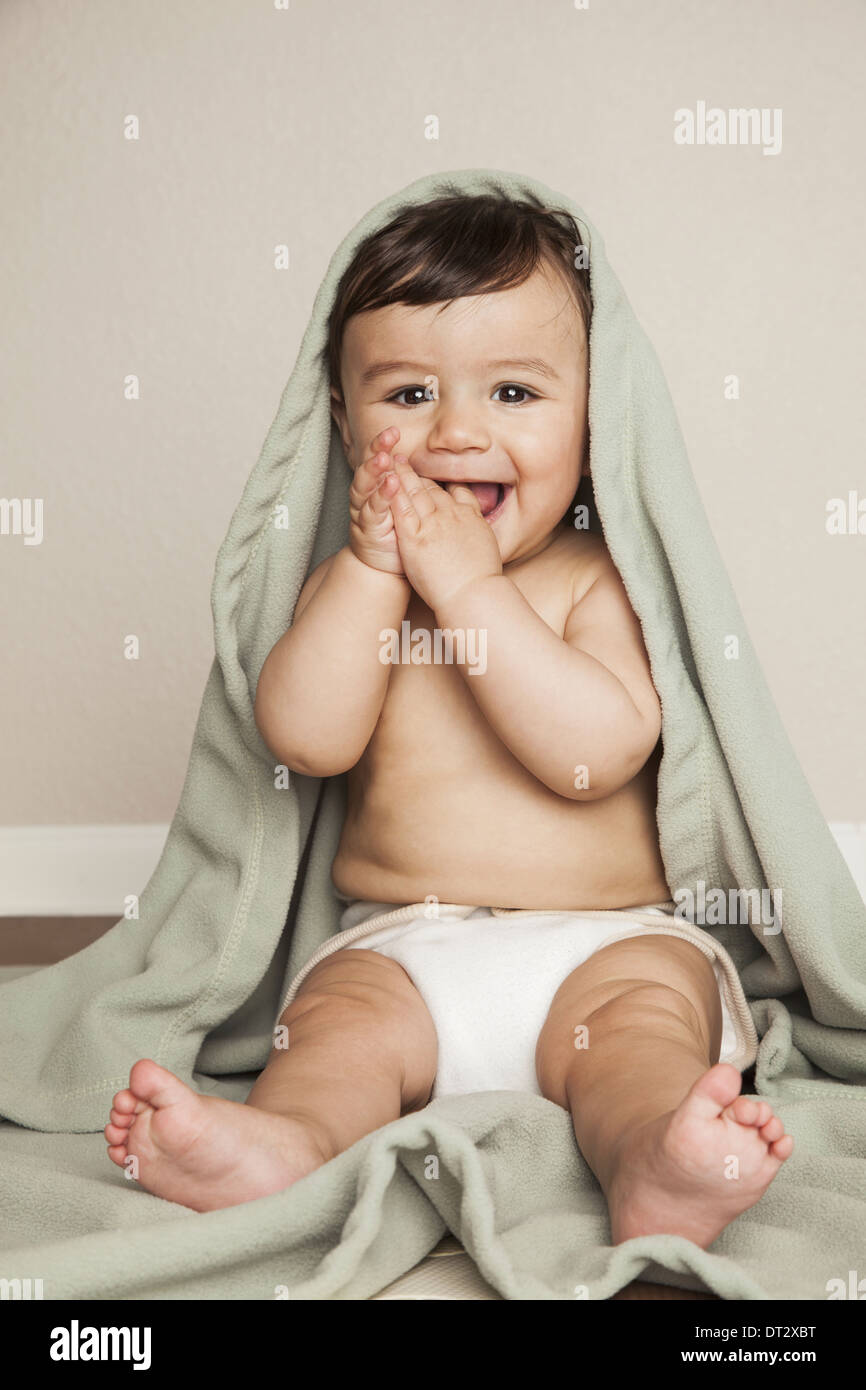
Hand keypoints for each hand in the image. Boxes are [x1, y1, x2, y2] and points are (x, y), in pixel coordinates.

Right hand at [348, 426, 405, 575]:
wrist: (386, 566)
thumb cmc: (401, 534)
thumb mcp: (412, 506)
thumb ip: (419, 486)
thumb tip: (440, 466)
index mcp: (380, 485)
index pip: (382, 459)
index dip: (386, 444)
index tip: (395, 431)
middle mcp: (368, 493)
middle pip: (371, 465)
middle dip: (378, 449)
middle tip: (389, 435)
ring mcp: (365, 509)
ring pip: (367, 484)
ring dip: (375, 469)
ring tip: (385, 457)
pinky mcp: (367, 527)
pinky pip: (372, 510)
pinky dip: (380, 496)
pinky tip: (389, 484)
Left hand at [385, 455, 502, 611]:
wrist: (474, 593)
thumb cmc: (483, 579)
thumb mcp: (488, 546)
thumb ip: (479, 531)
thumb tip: (480, 530)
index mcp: (470, 517)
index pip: (454, 491)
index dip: (439, 481)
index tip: (430, 475)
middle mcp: (452, 514)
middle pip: (432, 488)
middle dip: (416, 473)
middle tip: (404, 460)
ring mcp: (433, 524)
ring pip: (416, 492)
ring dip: (402, 475)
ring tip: (392, 462)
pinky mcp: (415, 538)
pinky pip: (402, 509)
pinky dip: (393, 493)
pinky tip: (385, 482)